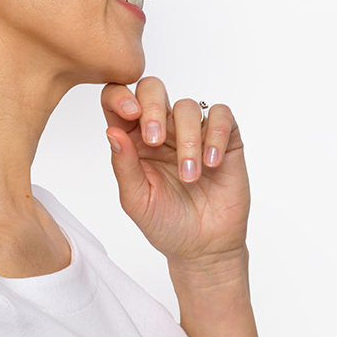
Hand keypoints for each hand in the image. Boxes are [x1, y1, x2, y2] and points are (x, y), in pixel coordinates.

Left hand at [101, 76, 249, 264]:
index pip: (118, 101)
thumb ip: (124, 165)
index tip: (128, 114)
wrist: (204, 247)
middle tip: (156, 140)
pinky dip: (216, 134)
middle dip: (152, 107)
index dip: (119, 96)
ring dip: (187, 139)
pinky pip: (221, 115)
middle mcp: (162, 128)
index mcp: (133, 139)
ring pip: (187, 106)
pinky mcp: (224, 138)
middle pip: (152, 88)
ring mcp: (192, 131)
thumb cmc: (165, 223)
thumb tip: (112, 131)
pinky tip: (212, 162)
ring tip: (189, 176)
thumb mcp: (136, 200)